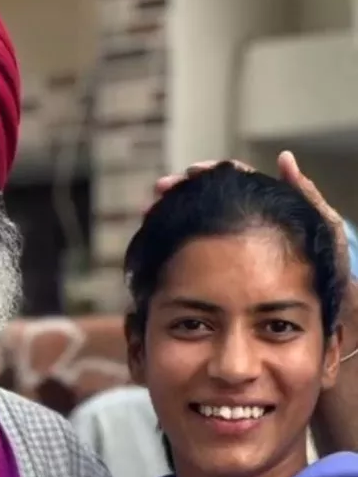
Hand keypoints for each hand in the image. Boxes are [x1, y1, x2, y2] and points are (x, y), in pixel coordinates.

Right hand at [153, 153, 350, 282]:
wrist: (322, 316)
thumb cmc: (327, 278)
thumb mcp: (323, 233)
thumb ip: (306, 198)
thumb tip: (284, 160)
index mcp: (266, 211)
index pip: (233, 182)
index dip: (209, 173)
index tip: (188, 172)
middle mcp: (246, 227)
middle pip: (207, 198)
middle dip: (180, 190)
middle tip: (159, 191)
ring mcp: (234, 250)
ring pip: (196, 223)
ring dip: (171, 214)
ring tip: (150, 212)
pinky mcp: (225, 272)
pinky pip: (196, 251)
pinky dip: (175, 241)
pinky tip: (157, 237)